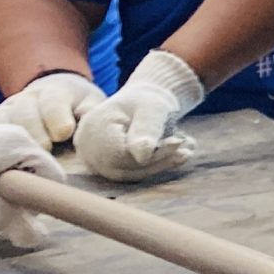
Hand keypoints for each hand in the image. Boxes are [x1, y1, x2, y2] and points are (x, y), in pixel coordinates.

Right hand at [0, 72, 102, 150]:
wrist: (56, 97)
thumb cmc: (78, 108)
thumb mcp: (92, 105)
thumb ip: (92, 113)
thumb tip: (92, 125)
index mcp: (55, 91)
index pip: (53, 100)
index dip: (57, 116)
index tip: (64, 133)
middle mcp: (27, 98)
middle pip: (24, 112)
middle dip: (34, 131)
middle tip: (44, 150)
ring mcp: (7, 110)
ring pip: (2, 121)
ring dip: (11, 140)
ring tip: (22, 160)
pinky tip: (0, 161)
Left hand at [0, 121, 62, 247]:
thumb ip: (9, 219)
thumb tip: (38, 239)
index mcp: (22, 143)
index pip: (53, 176)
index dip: (41, 200)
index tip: (18, 213)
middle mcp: (17, 137)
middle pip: (35, 177)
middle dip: (17, 199)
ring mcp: (1, 139)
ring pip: (18, 175)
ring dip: (3, 195)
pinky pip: (2, 170)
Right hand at [72, 51, 203, 182]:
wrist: (140, 102)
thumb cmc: (146, 100)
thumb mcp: (152, 107)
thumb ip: (147, 129)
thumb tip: (142, 156)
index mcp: (93, 128)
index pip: (120, 154)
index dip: (152, 154)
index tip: (179, 142)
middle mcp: (87, 148)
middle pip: (123, 167)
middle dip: (159, 161)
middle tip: (186, 150)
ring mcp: (93, 160)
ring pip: (129, 173)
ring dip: (160, 165)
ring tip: (186, 152)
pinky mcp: (106, 167)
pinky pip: (131, 173)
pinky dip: (156, 166)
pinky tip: (177, 156)